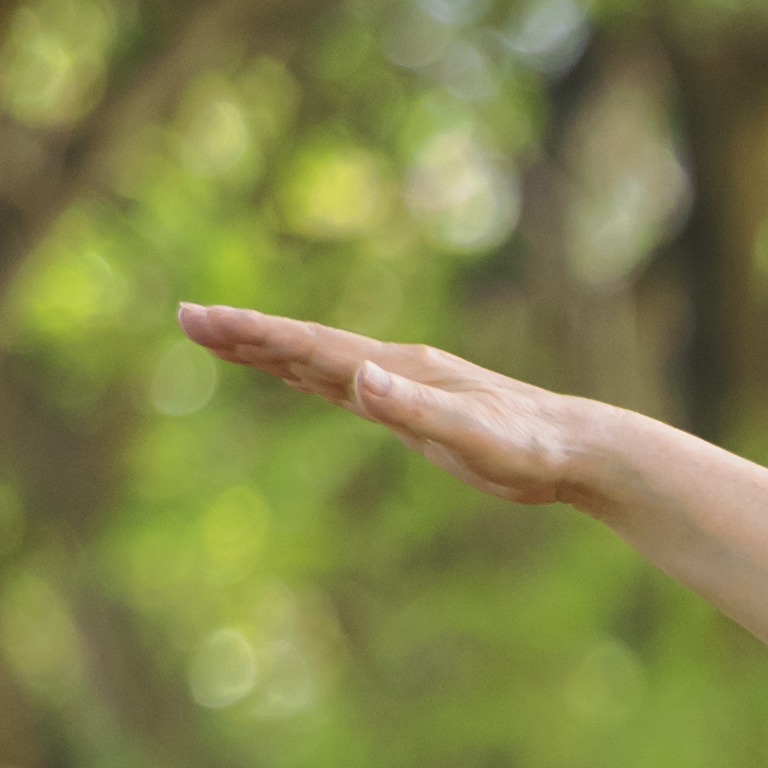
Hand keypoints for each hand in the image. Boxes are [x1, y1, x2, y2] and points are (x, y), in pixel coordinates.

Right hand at [180, 301, 623, 509]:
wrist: (580, 449)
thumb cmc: (531, 449)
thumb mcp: (472, 437)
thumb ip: (416, 410)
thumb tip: (359, 379)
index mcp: (400, 371)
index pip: (313, 346)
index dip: (255, 334)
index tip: (201, 318)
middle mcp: (397, 368)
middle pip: (306, 344)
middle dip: (246, 333)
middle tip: (186, 317)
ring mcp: (406, 383)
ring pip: (322, 360)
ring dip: (270, 348)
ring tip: (219, 336)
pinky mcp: (416, 406)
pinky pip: (347, 384)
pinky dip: (309, 373)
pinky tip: (293, 372)